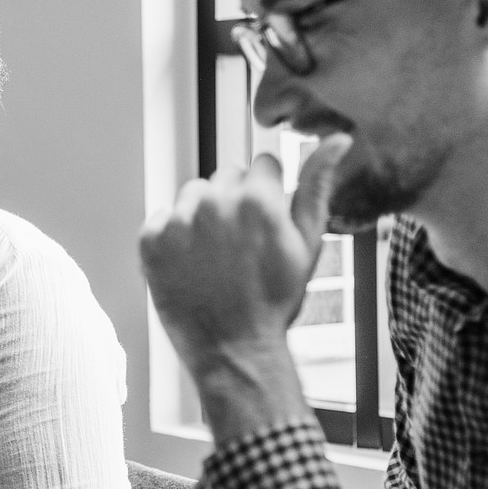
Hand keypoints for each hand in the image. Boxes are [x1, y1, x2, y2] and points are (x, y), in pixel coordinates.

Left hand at [139, 134, 351, 382]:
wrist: (234, 350)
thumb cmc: (275, 301)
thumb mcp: (308, 244)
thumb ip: (316, 185)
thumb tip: (337, 138)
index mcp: (257, 198)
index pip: (260, 165)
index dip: (266, 195)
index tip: (265, 226)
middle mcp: (215, 202)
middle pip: (225, 177)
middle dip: (234, 202)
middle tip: (241, 247)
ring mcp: (179, 221)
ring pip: (192, 195)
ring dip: (202, 215)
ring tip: (215, 257)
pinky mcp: (150, 240)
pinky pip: (163, 218)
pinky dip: (173, 237)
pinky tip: (191, 264)